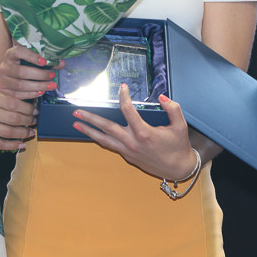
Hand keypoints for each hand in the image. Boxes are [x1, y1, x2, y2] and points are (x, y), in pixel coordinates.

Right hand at [0, 44, 65, 99]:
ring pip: (21, 85)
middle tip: (52, 75)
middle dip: (40, 75)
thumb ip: (46, 61)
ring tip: (50, 86)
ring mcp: (2, 80)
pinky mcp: (4, 91)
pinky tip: (41, 92)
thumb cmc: (21, 65)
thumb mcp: (30, 59)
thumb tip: (61, 63)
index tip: (44, 61)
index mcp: (10, 54)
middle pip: (22, 72)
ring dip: (38, 86)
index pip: (19, 52)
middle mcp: (4, 66)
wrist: (7, 75)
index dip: (32, 57)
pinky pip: (18, 95)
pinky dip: (31, 94)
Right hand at [0, 86, 37, 151]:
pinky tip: (20, 145)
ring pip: (9, 131)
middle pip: (14, 117)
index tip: (34, 109)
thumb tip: (14, 102)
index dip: (27, 107)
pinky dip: (11, 145)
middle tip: (35, 121)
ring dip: (23, 133)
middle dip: (28, 120)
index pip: (13, 102)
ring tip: (30, 133)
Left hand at [71, 85, 198, 181]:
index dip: (124, 96)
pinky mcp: (128, 156)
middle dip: (90, 119)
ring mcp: (128, 151)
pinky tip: (92, 133)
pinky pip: (111, 146)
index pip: (128, 110)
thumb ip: (173, 109)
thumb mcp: (181, 126)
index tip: (122, 87)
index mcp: (144, 133)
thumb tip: (162, 97)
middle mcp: (132, 142)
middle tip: (77, 111)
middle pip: (107, 127)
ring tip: (75, 124)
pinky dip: (100, 139)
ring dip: (89, 131)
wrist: (178, 169)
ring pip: (104, 140)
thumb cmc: (179, 147)